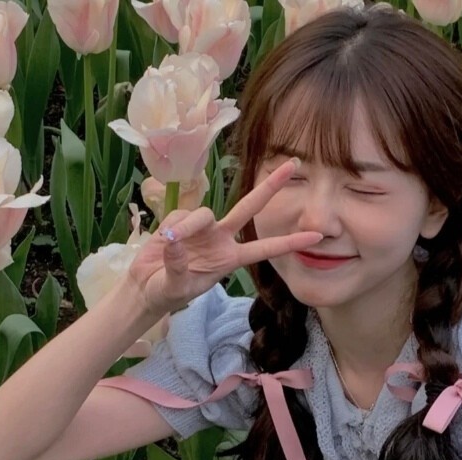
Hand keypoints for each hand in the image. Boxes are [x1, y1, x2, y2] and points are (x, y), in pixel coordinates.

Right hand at [126, 159, 322, 316]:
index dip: (289, 242)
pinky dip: (170, 229)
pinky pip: (179, 217)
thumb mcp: (174, 287)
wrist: (145, 287)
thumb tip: (174, 241)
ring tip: (167, 243)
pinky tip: (161, 241)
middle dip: (271, 186)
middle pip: (250, 208)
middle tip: (294, 163)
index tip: (317, 236)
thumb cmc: (166, 293)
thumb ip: (177, 266)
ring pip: (202, 214)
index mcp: (229, 259)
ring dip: (186, 227)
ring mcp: (202, 228)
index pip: (264, 249)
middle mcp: (220, 239)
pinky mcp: (180, 220)